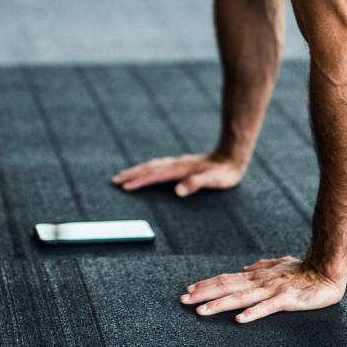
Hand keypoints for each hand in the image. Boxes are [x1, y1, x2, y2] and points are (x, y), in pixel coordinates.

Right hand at [111, 151, 245, 196]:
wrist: (232, 155)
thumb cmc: (224, 172)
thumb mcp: (214, 180)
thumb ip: (196, 184)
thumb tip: (178, 191)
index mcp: (180, 170)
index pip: (155, 175)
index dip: (139, 181)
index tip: (124, 186)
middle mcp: (176, 164)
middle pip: (149, 168)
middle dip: (131, 174)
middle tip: (114, 180)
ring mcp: (178, 163)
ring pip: (152, 165)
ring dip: (137, 170)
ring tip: (124, 175)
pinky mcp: (181, 164)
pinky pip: (159, 165)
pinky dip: (148, 168)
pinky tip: (147, 170)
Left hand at [180, 256, 345, 322]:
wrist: (328, 269)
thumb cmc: (304, 269)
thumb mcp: (279, 265)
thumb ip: (262, 266)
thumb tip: (245, 268)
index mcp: (257, 276)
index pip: (226, 279)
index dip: (207, 284)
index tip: (189, 289)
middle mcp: (260, 281)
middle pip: (227, 287)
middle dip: (203, 294)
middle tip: (183, 300)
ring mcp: (272, 290)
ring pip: (241, 298)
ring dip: (219, 304)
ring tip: (202, 311)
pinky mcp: (287, 299)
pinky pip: (267, 308)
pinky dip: (253, 313)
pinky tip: (240, 319)